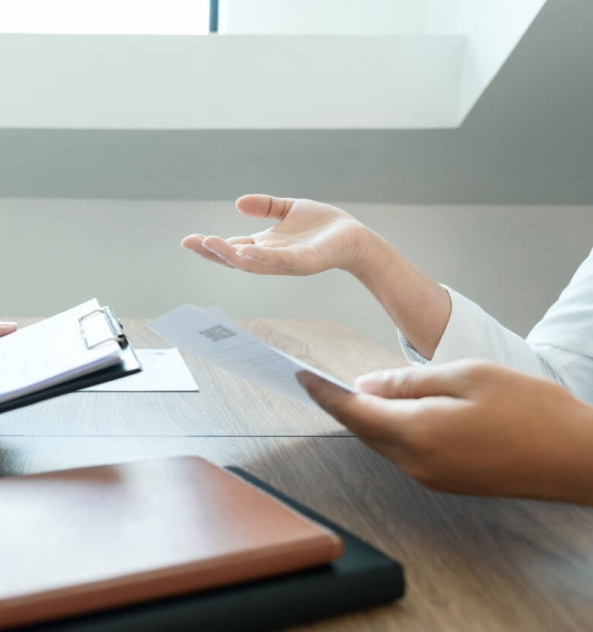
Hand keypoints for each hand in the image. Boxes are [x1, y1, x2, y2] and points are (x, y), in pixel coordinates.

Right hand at [181, 195, 373, 275]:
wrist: (356, 237)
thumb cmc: (324, 226)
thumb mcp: (288, 210)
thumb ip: (265, 206)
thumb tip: (237, 203)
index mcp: (265, 246)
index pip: (231, 248)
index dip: (210, 246)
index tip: (188, 240)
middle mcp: (271, 258)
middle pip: (235, 259)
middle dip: (211, 253)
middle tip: (189, 243)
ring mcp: (286, 263)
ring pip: (252, 263)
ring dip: (229, 255)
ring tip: (209, 243)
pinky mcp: (305, 262)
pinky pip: (279, 260)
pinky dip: (261, 257)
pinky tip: (245, 250)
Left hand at [298, 361, 592, 504]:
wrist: (581, 459)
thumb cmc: (533, 411)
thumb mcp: (468, 376)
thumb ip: (410, 382)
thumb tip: (366, 385)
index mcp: (417, 433)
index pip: (352, 411)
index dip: (322, 392)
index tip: (300, 375)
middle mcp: (417, 462)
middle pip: (362, 430)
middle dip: (338, 405)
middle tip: (318, 379)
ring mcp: (432, 477)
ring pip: (382, 443)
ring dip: (365, 419)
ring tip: (351, 390)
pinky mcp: (448, 482)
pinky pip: (405, 453)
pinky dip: (390, 431)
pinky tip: (393, 412)